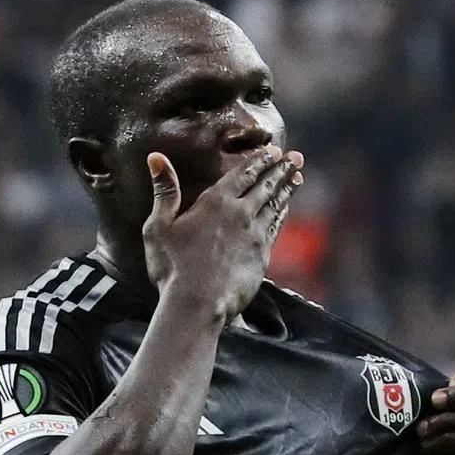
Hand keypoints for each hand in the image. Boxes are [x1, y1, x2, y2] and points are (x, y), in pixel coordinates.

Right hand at [143, 145, 303, 320]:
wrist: (198, 303)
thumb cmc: (173, 267)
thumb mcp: (158, 226)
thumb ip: (164, 191)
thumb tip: (156, 157)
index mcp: (215, 202)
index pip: (242, 174)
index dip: (259, 161)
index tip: (273, 151)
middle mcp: (240, 214)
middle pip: (265, 186)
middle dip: (281, 169)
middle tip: (296, 157)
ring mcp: (255, 235)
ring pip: (275, 205)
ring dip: (287, 188)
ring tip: (297, 176)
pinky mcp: (262, 256)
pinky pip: (276, 228)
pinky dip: (283, 214)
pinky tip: (286, 209)